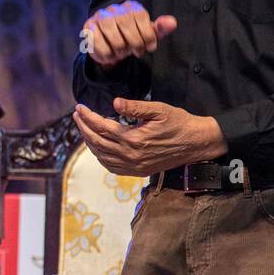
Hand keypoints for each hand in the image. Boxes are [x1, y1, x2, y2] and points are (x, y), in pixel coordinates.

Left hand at [72, 100, 226, 175]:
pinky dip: (100, 156)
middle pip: (96, 142)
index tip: (79, 107)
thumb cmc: (179, 122)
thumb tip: (115, 103)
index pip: (101, 127)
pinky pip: (111, 167)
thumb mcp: (159, 110)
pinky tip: (97, 147)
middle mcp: (130, 155)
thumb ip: (135, 107)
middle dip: (83, 127)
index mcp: (134, 139)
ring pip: (101, 155)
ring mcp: (133, 166)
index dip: (88, 116)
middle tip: (77, 115)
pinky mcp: (138, 171)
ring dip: (89, 141)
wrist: (197, 143)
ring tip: (83, 128)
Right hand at [81, 0, 176, 66]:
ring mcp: (99, 17)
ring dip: (121, 51)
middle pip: (128, 29)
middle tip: (137, 52)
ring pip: (114, 39)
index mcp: (131, 7)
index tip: (150, 48)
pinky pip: (99, 45)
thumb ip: (160, 28)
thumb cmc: (131, 38)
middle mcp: (114, 9)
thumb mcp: (147, 34)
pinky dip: (107, 55)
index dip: (148, 37)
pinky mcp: (88, 27)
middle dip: (135, 45)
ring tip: (122, 52)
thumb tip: (172, 22)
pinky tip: (110, 54)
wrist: (109, 46)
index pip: (142, 19)